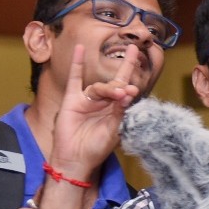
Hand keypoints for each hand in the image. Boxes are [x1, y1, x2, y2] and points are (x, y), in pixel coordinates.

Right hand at [50, 43, 141, 178]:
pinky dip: (77, 63)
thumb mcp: (113, 130)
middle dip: (123, 79)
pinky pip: (75, 79)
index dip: (131, 87)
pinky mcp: (72, 100)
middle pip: (115, 85)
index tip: (136, 89)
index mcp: (116, 110)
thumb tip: (128, 93)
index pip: (127, 92)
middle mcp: (104, 103)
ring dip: (109, 89)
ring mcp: (88, 100)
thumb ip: (120, 112)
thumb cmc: (96, 148)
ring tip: (118, 94)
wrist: (76, 159)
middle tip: (131, 74)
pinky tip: (80, 49)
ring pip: (99, 87)